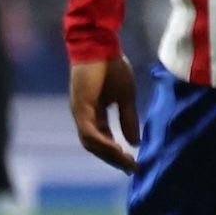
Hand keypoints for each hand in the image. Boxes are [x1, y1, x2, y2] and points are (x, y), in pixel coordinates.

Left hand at [68, 58, 142, 172]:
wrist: (101, 46)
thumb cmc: (112, 67)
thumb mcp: (126, 97)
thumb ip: (128, 119)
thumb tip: (135, 142)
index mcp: (94, 114)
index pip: (103, 139)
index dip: (117, 152)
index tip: (133, 163)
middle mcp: (84, 117)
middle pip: (96, 146)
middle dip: (113, 158)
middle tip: (131, 168)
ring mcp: (80, 113)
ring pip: (91, 143)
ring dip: (108, 154)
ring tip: (126, 161)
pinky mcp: (80, 107)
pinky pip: (90, 132)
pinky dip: (103, 142)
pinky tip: (117, 148)